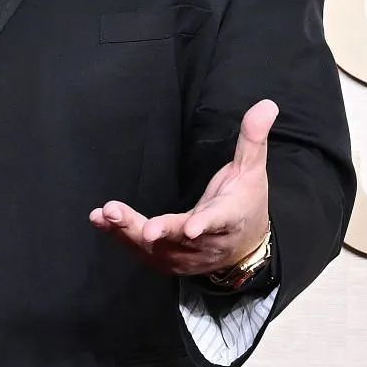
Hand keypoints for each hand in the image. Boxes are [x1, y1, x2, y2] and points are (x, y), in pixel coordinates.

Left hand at [88, 98, 275, 277]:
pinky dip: (120, 237)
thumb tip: (266, 105)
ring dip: (127, 232)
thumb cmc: (246, 203)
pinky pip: (142, 252)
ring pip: (155, 249)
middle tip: (125, 217)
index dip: (204, 225)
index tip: (190, 229)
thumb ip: (252, 139)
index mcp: (230, 218)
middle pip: (178, 239)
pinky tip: (100, 220)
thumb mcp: (252, 170)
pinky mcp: (168, 262)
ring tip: (104, 214)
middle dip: (154, 230)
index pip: (219, 221)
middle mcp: (207, 243)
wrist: (245, 246)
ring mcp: (186, 256)